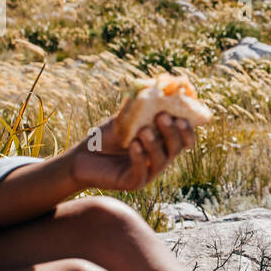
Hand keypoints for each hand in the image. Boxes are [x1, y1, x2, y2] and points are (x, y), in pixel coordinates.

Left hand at [70, 112, 194, 191]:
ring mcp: (148, 172)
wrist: (83, 156)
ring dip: (155, 144)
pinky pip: (141, 172)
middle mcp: (159, 159)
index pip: (184, 139)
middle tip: (163, 116)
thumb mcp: (124, 120)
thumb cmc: (105, 137)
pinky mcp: (133, 183)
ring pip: (161, 161)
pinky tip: (133, 145)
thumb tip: (154, 87)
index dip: (187, 130)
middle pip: (176, 148)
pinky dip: (139, 158)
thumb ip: (139, 109)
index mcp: (162, 144)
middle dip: (173, 133)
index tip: (182, 116)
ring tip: (144, 130)